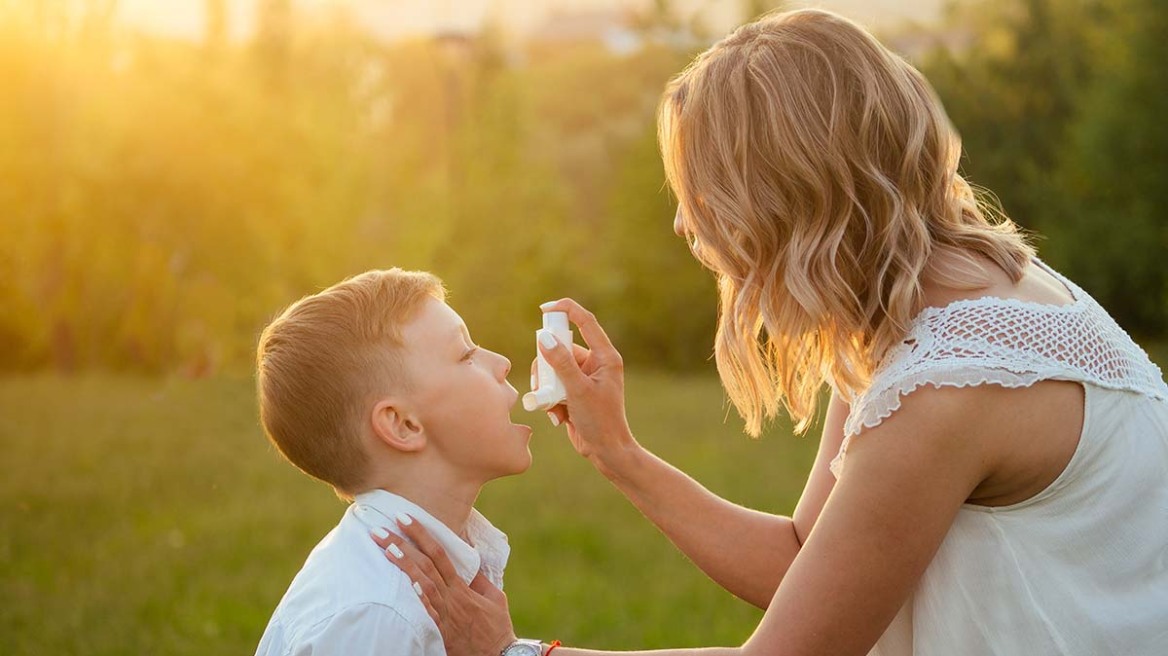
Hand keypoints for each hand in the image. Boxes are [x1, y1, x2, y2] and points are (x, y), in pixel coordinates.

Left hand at [372, 517, 515, 655]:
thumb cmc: (497, 627)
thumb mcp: (494, 597)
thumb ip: (479, 579)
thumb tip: (469, 560)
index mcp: (462, 586)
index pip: (439, 553)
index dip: (421, 534)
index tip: (404, 518)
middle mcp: (451, 597)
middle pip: (424, 565)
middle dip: (401, 544)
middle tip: (380, 529)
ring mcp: (444, 614)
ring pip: (421, 584)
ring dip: (402, 565)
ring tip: (384, 548)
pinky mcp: (439, 631)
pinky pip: (425, 612)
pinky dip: (415, 598)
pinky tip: (402, 585)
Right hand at [533, 298, 638, 477]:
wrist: (605, 452)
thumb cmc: (600, 421)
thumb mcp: (577, 390)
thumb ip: (561, 363)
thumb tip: (543, 338)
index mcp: (605, 357)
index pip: (585, 322)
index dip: (566, 309)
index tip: (544, 308)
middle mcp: (595, 364)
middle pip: (561, 348)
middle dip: (546, 365)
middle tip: (541, 381)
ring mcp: (584, 378)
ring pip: (553, 368)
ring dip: (546, 386)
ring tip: (551, 405)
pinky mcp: (574, 392)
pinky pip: (553, 385)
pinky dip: (550, 399)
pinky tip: (558, 416)